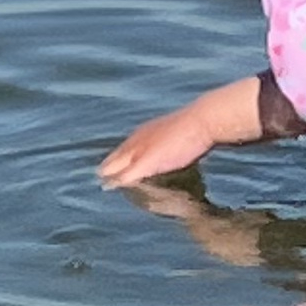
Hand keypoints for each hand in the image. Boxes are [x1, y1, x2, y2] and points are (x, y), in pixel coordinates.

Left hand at [98, 73, 267, 185]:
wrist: (206, 119)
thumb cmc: (202, 124)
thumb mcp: (186, 131)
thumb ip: (182, 138)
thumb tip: (192, 137)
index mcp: (151, 130)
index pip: (129, 145)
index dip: (119, 156)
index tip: (110, 164)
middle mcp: (143, 137)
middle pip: (118, 154)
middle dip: (109, 165)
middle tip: (99, 175)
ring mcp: (144, 148)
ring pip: (118, 163)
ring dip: (110, 173)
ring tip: (102, 182)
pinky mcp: (148, 161)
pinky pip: (127, 174)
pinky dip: (119, 180)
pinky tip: (110, 187)